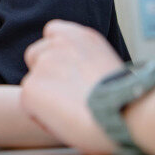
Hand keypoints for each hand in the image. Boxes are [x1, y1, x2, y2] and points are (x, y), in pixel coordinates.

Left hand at [21, 19, 123, 154]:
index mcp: (78, 35)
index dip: (56, 52)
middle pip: (35, 55)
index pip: (53, 32)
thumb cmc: (126, 98)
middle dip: (45, 72)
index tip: (68, 70)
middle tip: (66, 94)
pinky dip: (41, 115)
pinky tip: (64, 122)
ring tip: (70, 111)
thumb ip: (82, 58)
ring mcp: (42, 64)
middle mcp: (57, 44)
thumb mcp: (106, 62)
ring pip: (32, 81)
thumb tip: (74, 70)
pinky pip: (28, 104)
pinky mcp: (31, 88)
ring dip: (44, 95)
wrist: (126, 115)